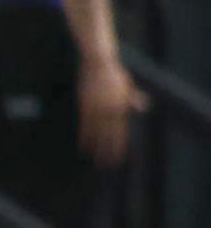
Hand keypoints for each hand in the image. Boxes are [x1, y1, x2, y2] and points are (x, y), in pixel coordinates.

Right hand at [83, 50, 142, 165]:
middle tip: (107, 164)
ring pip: (96, 133)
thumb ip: (133, 99)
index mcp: (121, 106)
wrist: (99, 62)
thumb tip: (145, 107)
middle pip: (109, 136)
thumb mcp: (127, 86)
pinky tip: (83, 145)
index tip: (118, 157)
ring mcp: (97, 108)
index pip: (120, 131)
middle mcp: (110, 110)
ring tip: (94, 159)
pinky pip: (85, 125)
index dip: (118, 145)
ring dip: (96, 147)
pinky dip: (85, 136)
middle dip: (108, 151)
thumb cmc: (114, 73)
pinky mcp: (86, 105)